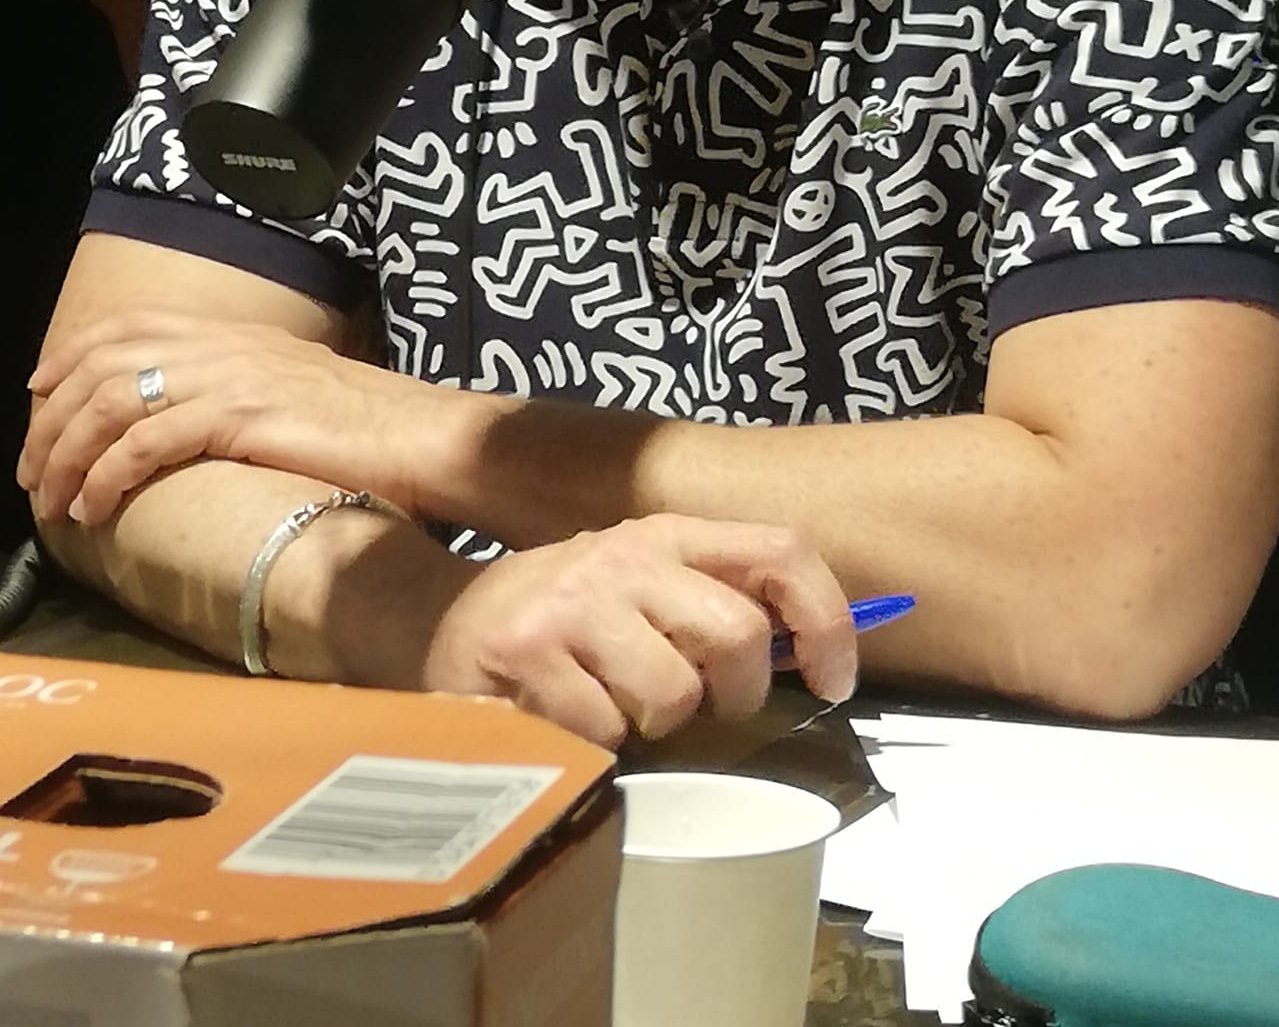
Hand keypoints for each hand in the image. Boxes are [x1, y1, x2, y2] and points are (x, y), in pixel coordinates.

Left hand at [19, 311, 455, 523]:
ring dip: (68, 453)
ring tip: (52, 499)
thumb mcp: (300, 397)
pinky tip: (95, 508)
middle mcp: (228, 344)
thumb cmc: (377, 431)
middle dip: (53, 416)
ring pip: (114, 399)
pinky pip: (147, 441)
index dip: (75, 352)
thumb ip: (251, 397)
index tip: (40, 390)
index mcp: (240, 334)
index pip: (136, 323)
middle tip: (33, 469)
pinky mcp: (240, 415)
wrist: (427, 436)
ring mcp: (233, 375)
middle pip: (107, 360)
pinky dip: (107, 476)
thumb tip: (206, 430)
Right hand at [423, 512, 857, 747]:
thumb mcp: (643, 590)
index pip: (782, 550)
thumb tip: (811, 653)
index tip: (834, 679)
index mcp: (668, 535)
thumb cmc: (567, 618)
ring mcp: (575, 598)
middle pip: (739, 635)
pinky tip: (562, 713)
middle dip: (733, 694)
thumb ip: (714, 606)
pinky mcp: (528, 648)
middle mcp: (627, 554)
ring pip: (674, 695)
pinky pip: (606, 730)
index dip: (828, 618)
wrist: (444, 620)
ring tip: (612, 701)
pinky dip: (594, 743)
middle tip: (697, 705)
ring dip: (652, 724)